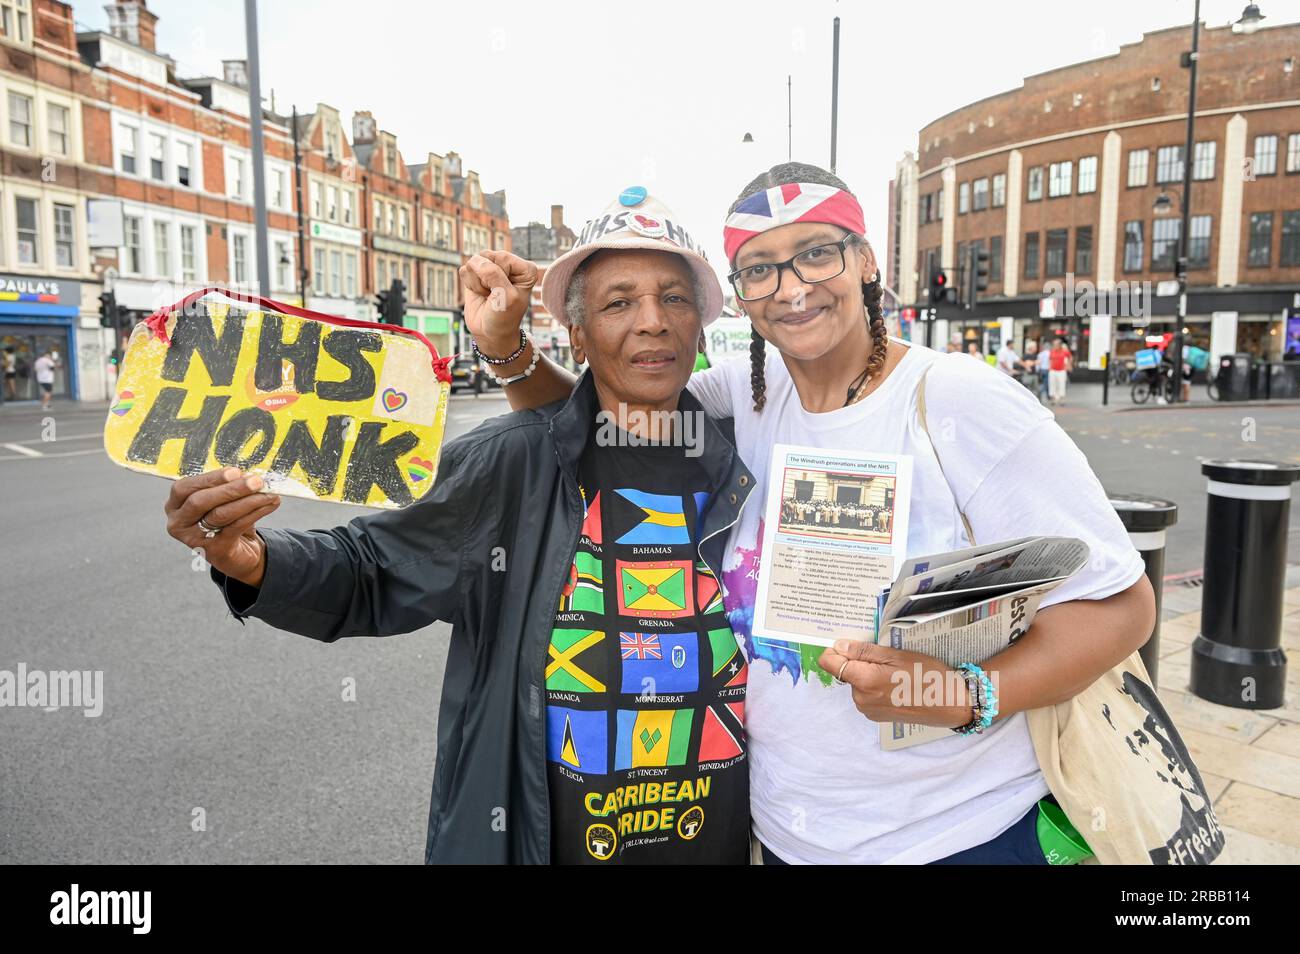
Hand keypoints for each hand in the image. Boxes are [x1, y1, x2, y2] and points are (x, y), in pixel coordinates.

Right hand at [165, 467, 280, 586]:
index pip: (184, 487)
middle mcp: (179, 522)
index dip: (209, 478)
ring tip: (268, 492)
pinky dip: (256, 512)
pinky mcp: (214, 550)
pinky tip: (270, 504)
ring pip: (220, 514)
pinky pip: (236, 526)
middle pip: (200, 501)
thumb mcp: (222, 500)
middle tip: (255, 481)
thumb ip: (228, 486)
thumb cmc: (226, 519)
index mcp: (175, 504)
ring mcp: (194, 538)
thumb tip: (249, 474)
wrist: (238, 552)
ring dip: (248, 500)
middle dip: (230, 489)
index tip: (235, 471)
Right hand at [458, 250, 540, 354]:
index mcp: (525, 269)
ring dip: (477, 283)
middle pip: (487, 256)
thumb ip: (493, 274)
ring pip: (474, 262)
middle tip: (494, 295)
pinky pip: (465, 270)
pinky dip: (470, 285)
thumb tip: (475, 260)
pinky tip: (480, 294)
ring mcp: (492, 268)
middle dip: (486, 279)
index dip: (499, 276)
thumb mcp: (506, 297)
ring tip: (488, 295)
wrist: (491, 333)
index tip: (505, 293)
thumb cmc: (504, 317)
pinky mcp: (476, 274)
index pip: (503, 257)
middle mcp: (509, 265)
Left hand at [818, 639, 972, 727]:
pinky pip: (866, 695)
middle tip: (886, 657)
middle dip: (859, 661)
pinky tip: (896, 684)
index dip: (835, 650)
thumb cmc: (927, 674)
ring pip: (856, 683)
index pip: (829, 662)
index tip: (850, 643)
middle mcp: (860, 698)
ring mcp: (868, 710)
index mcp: (863, 681)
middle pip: (845, 671)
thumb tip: (838, 645)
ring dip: (868, 674)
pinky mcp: (876, 716)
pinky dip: (875, 687)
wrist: (950, 703)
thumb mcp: (896, 655)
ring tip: (895, 671)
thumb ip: (864, 651)